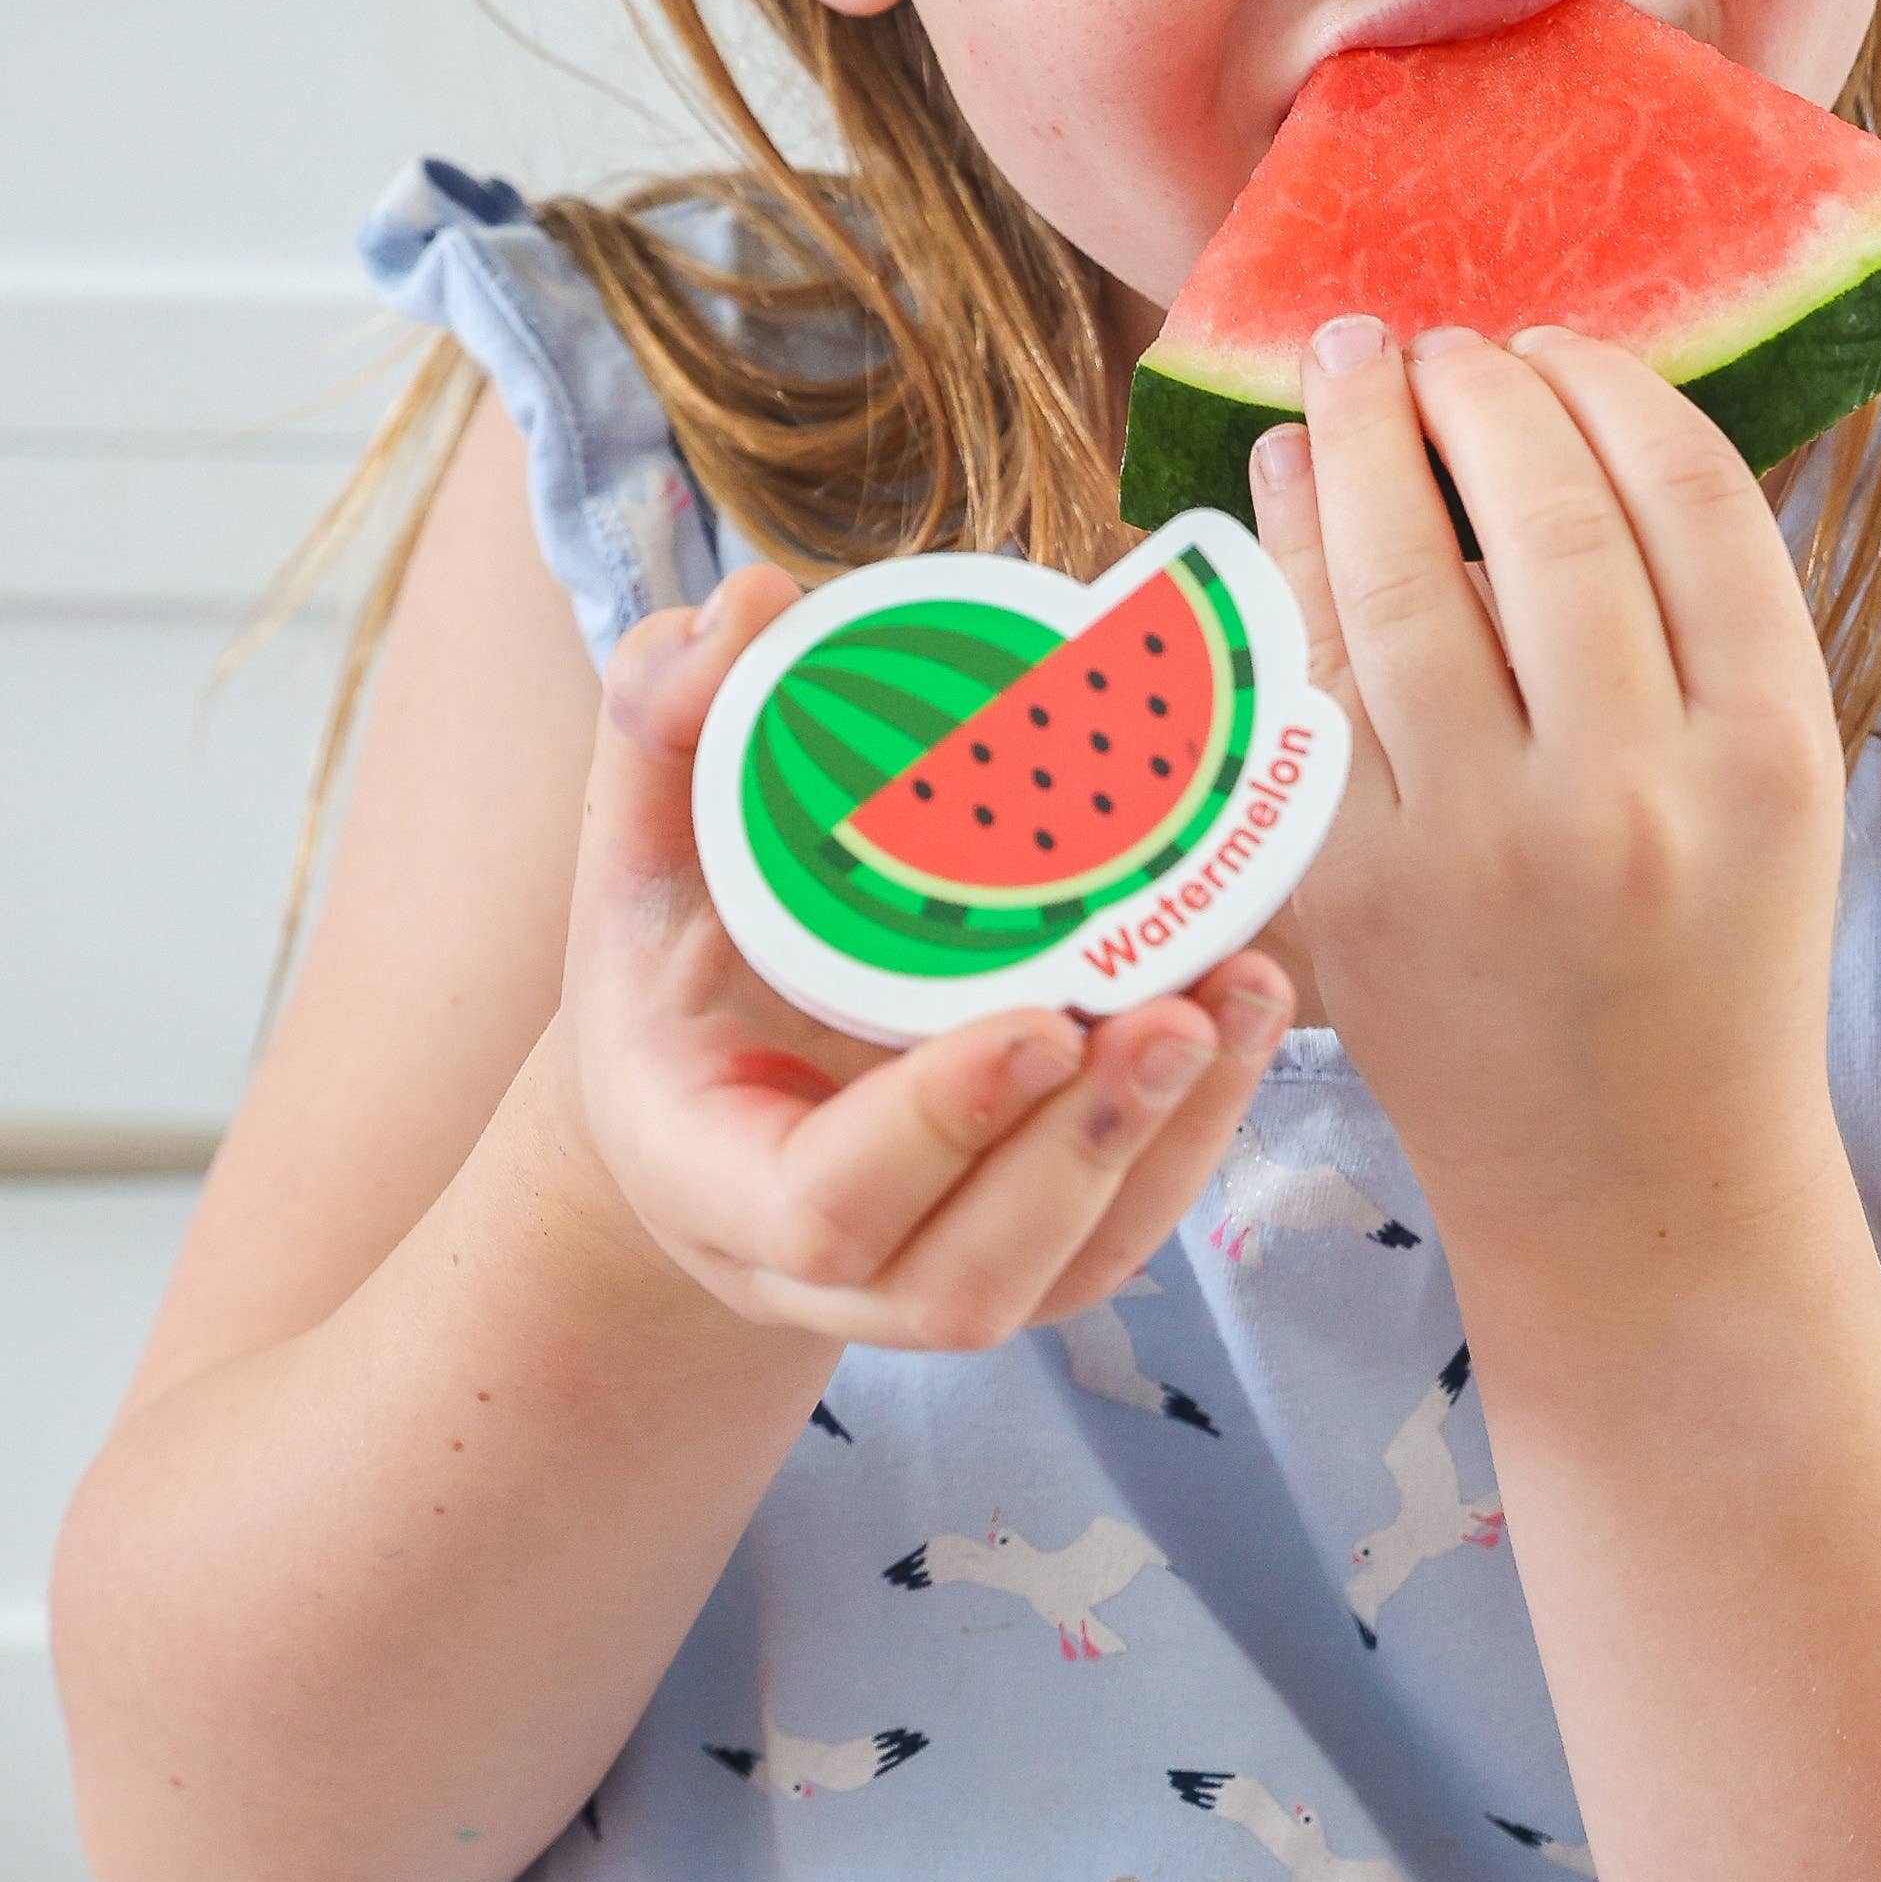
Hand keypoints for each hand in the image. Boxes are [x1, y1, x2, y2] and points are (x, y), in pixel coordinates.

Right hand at [543, 565, 1289, 1346]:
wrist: (694, 1094)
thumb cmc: (667, 964)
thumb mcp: (632, 854)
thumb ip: (662, 729)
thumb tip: (747, 602)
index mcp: (710, 1177)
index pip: (823, 1205)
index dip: (936, 1128)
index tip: (1038, 1025)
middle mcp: (824, 1266)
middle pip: (969, 1274)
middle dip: (1086, 1149)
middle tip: (1175, 1009)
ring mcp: (929, 1279)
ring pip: (1069, 1265)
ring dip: (1170, 1137)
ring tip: (1244, 990)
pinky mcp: (1024, 1252)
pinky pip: (1123, 1236)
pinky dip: (1197, 1137)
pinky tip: (1248, 1013)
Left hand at [1249, 320, 1848, 1284]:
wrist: (1635, 1185)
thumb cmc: (1715, 958)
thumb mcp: (1780, 788)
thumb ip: (1706, 620)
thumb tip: (1574, 409)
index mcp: (1769, 758)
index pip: (1687, 497)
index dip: (1609, 386)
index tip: (1558, 342)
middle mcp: (1629, 797)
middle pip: (1545, 512)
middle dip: (1478, 388)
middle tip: (1438, 342)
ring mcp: (1477, 847)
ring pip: (1405, 575)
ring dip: (1364, 438)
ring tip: (1350, 371)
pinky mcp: (1355, 888)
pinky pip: (1309, 672)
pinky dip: (1289, 554)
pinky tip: (1288, 483)